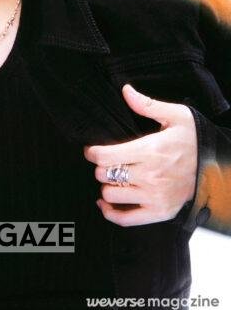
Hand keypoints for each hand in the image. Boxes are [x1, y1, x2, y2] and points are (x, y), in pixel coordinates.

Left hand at [83, 84, 197, 225]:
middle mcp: (150, 176)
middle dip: (100, 166)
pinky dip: (111, 213)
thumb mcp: (176, 116)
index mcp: (150, 151)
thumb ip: (147, 105)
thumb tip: (126, 91)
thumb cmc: (194, 140)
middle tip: (106, 162)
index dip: (92, 152)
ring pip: (110, 194)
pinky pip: (126, 219)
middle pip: (104, 174)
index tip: (91, 150)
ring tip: (112, 178)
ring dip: (107, 185)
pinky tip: (106, 203)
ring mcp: (154, 197)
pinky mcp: (159, 212)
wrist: (218, 167)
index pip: (106, 156)